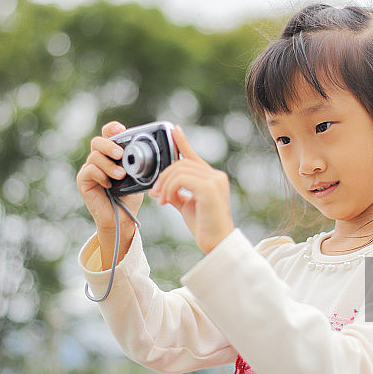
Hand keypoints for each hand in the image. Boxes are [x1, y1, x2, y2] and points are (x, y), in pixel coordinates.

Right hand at [76, 121, 143, 266]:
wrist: (123, 218)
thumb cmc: (131, 196)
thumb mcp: (140, 175)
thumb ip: (144, 162)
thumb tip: (160, 150)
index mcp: (111, 154)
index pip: (108, 133)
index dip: (112, 128)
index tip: (121, 129)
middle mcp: (99, 158)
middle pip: (97, 141)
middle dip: (109, 145)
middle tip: (121, 154)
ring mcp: (90, 169)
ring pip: (93, 156)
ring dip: (108, 164)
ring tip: (120, 175)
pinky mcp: (83, 181)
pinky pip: (89, 170)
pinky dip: (100, 175)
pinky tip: (109, 184)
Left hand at [149, 126, 234, 252]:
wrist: (216, 243)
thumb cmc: (204, 226)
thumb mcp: (185, 205)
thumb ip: (175, 193)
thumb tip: (160, 187)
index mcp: (211, 178)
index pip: (194, 156)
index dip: (182, 142)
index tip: (174, 130)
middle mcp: (215, 176)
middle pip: (181, 164)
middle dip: (164, 177)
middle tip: (156, 193)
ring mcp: (214, 181)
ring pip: (179, 171)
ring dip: (164, 185)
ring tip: (161, 200)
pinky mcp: (209, 189)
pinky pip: (181, 180)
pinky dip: (169, 189)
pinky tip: (167, 201)